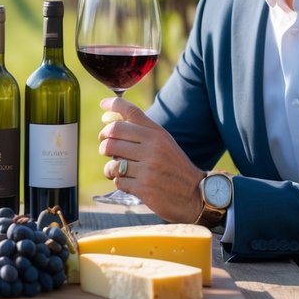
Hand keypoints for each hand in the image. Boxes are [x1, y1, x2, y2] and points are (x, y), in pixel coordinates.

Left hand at [97, 96, 204, 222]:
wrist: (195, 194)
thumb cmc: (174, 167)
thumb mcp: (164, 143)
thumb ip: (142, 132)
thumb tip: (110, 121)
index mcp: (157, 134)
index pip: (131, 112)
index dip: (113, 104)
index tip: (103, 104)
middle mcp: (153, 147)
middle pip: (112, 135)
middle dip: (104, 142)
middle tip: (105, 148)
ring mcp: (148, 168)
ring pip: (112, 161)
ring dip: (110, 167)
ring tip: (116, 170)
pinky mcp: (144, 187)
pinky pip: (118, 181)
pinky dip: (120, 182)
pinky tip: (129, 182)